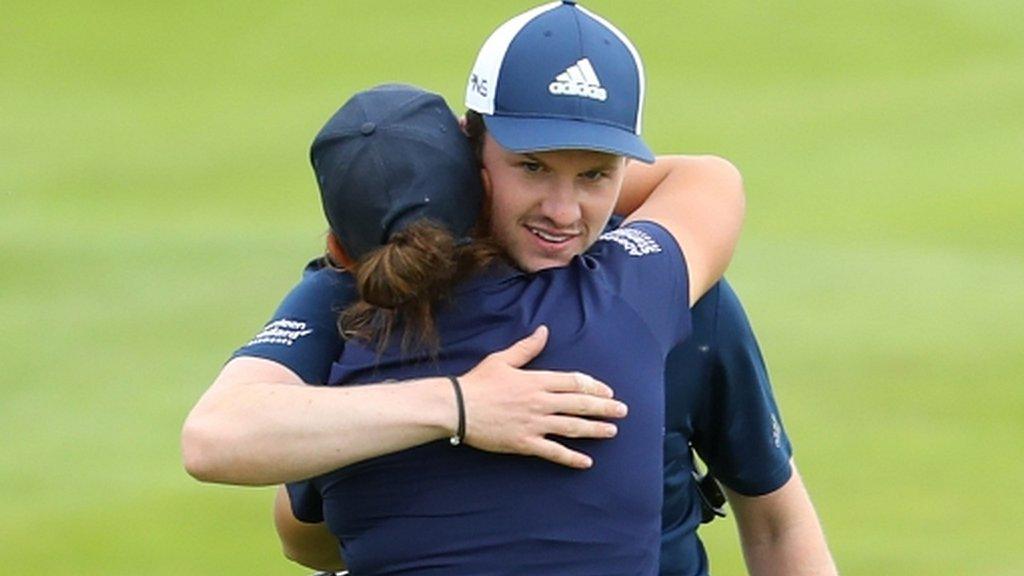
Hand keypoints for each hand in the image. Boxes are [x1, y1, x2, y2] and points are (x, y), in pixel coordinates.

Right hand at [458, 325, 627, 468]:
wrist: (458, 407)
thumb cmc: (478, 382)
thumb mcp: (503, 359)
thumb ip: (527, 348)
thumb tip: (544, 331)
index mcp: (537, 380)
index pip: (574, 382)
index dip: (594, 387)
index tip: (608, 392)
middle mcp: (540, 402)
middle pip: (579, 404)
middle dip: (604, 408)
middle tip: (622, 411)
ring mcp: (534, 424)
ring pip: (572, 427)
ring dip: (594, 430)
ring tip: (611, 432)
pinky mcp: (525, 442)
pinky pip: (553, 452)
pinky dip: (571, 458)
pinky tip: (586, 462)